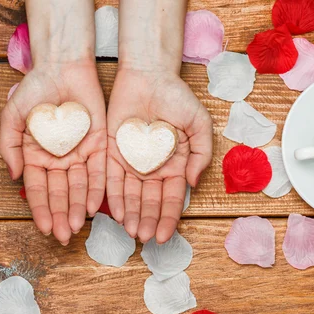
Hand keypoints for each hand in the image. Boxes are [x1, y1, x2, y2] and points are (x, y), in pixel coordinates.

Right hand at [0, 62, 106, 244]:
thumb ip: (9, 145)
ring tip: (77, 226)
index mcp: (36, 157)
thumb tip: (14, 175)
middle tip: (62, 236)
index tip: (43, 227)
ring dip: (78, 208)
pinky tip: (95, 206)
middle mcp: (58, 161)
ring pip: (79, 188)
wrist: (62, 67)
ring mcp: (80, 155)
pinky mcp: (100, 145)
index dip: (40, 209)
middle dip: (60, 216)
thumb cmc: (35, 89)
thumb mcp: (13, 116)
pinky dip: (97, 189)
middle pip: (59, 194)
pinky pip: (99, 172)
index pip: (38, 189)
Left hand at [106, 68, 212, 243]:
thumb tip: (192, 182)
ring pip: (130, 195)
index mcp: (175, 165)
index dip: (168, 218)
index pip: (171, 198)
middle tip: (144, 238)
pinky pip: (111, 178)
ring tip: (130, 231)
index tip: (164, 236)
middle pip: (149, 202)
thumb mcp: (199, 123)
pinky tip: (114, 213)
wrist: (149, 74)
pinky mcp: (112, 152)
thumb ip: (201, 153)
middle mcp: (153, 169)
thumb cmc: (177, 96)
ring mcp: (132, 162)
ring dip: (130, 214)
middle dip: (147, 220)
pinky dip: (113, 196)